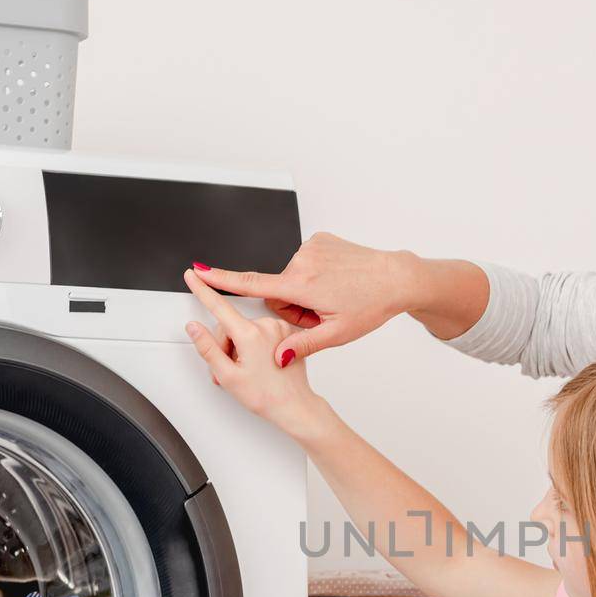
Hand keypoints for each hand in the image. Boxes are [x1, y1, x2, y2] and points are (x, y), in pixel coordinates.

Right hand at [183, 268, 327, 437]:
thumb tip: (194, 327)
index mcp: (252, 334)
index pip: (220, 306)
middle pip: (232, 324)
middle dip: (226, 345)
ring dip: (241, 344)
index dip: (203, 289)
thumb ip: (207, 348)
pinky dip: (256, 342)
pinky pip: (262, 329)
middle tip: (232, 369)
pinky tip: (261, 360)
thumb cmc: (269, 397)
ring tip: (248, 367)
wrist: (296, 406)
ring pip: (246, 327)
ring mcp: (280, 327)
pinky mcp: (288, 330)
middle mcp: (268, 325)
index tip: (193, 274)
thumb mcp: (229, 376)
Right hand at [190, 232, 416, 361]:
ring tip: (334, 297)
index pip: (252, 284)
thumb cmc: (371, 304)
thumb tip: (279, 357)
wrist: (396, 277)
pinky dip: (316, 276)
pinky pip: (305, 263)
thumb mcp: (337, 333)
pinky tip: (337, 282)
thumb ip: (302, 345)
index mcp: (302, 284)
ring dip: (306, 292)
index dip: (221, 280)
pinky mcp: (320, 239)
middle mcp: (302, 261)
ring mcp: (311, 247)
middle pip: (278, 291)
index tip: (198, 271)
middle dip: (293, 306)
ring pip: (292, 278)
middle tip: (322, 314)